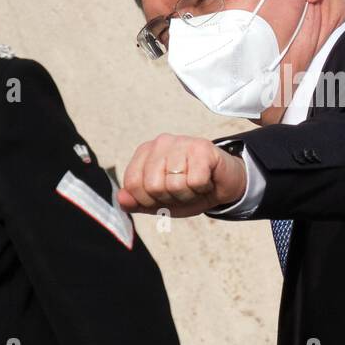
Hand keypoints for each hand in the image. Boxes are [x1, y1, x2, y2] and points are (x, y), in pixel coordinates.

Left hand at [117, 133, 247, 216]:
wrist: (222, 184)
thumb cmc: (189, 190)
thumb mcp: (159, 201)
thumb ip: (137, 201)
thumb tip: (121, 198)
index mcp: (145, 153)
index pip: (132, 185)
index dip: (148, 201)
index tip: (164, 196)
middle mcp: (160, 143)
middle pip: (153, 186)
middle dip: (170, 198)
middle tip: (183, 190)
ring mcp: (181, 142)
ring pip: (175, 185)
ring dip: (188, 194)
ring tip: (195, 184)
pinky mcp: (202, 147)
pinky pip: (195, 181)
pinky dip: (202, 188)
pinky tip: (206, 180)